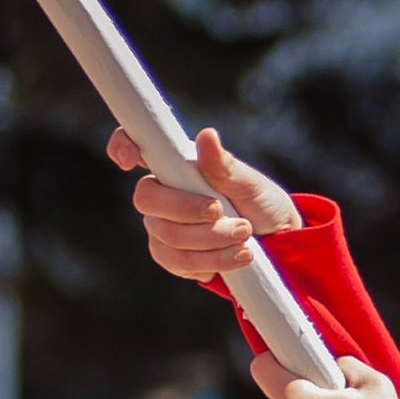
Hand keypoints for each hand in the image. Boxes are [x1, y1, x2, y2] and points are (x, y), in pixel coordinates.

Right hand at [110, 123, 298, 283]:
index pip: (136, 144)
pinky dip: (211, 261)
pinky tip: (237, 257)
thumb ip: (224, 166)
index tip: (131, 161)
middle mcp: (163, 193)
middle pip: (146, 199)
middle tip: (222, 211)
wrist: (277, 245)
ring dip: (210, 239)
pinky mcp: (172, 256)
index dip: (123, 146)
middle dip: (186, 210)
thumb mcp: (250, 184)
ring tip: (245, 235)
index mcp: (177, 165)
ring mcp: (162, 226)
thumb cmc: (260, 204)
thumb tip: (207, 136)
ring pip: (165, 235)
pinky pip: (176, 262)